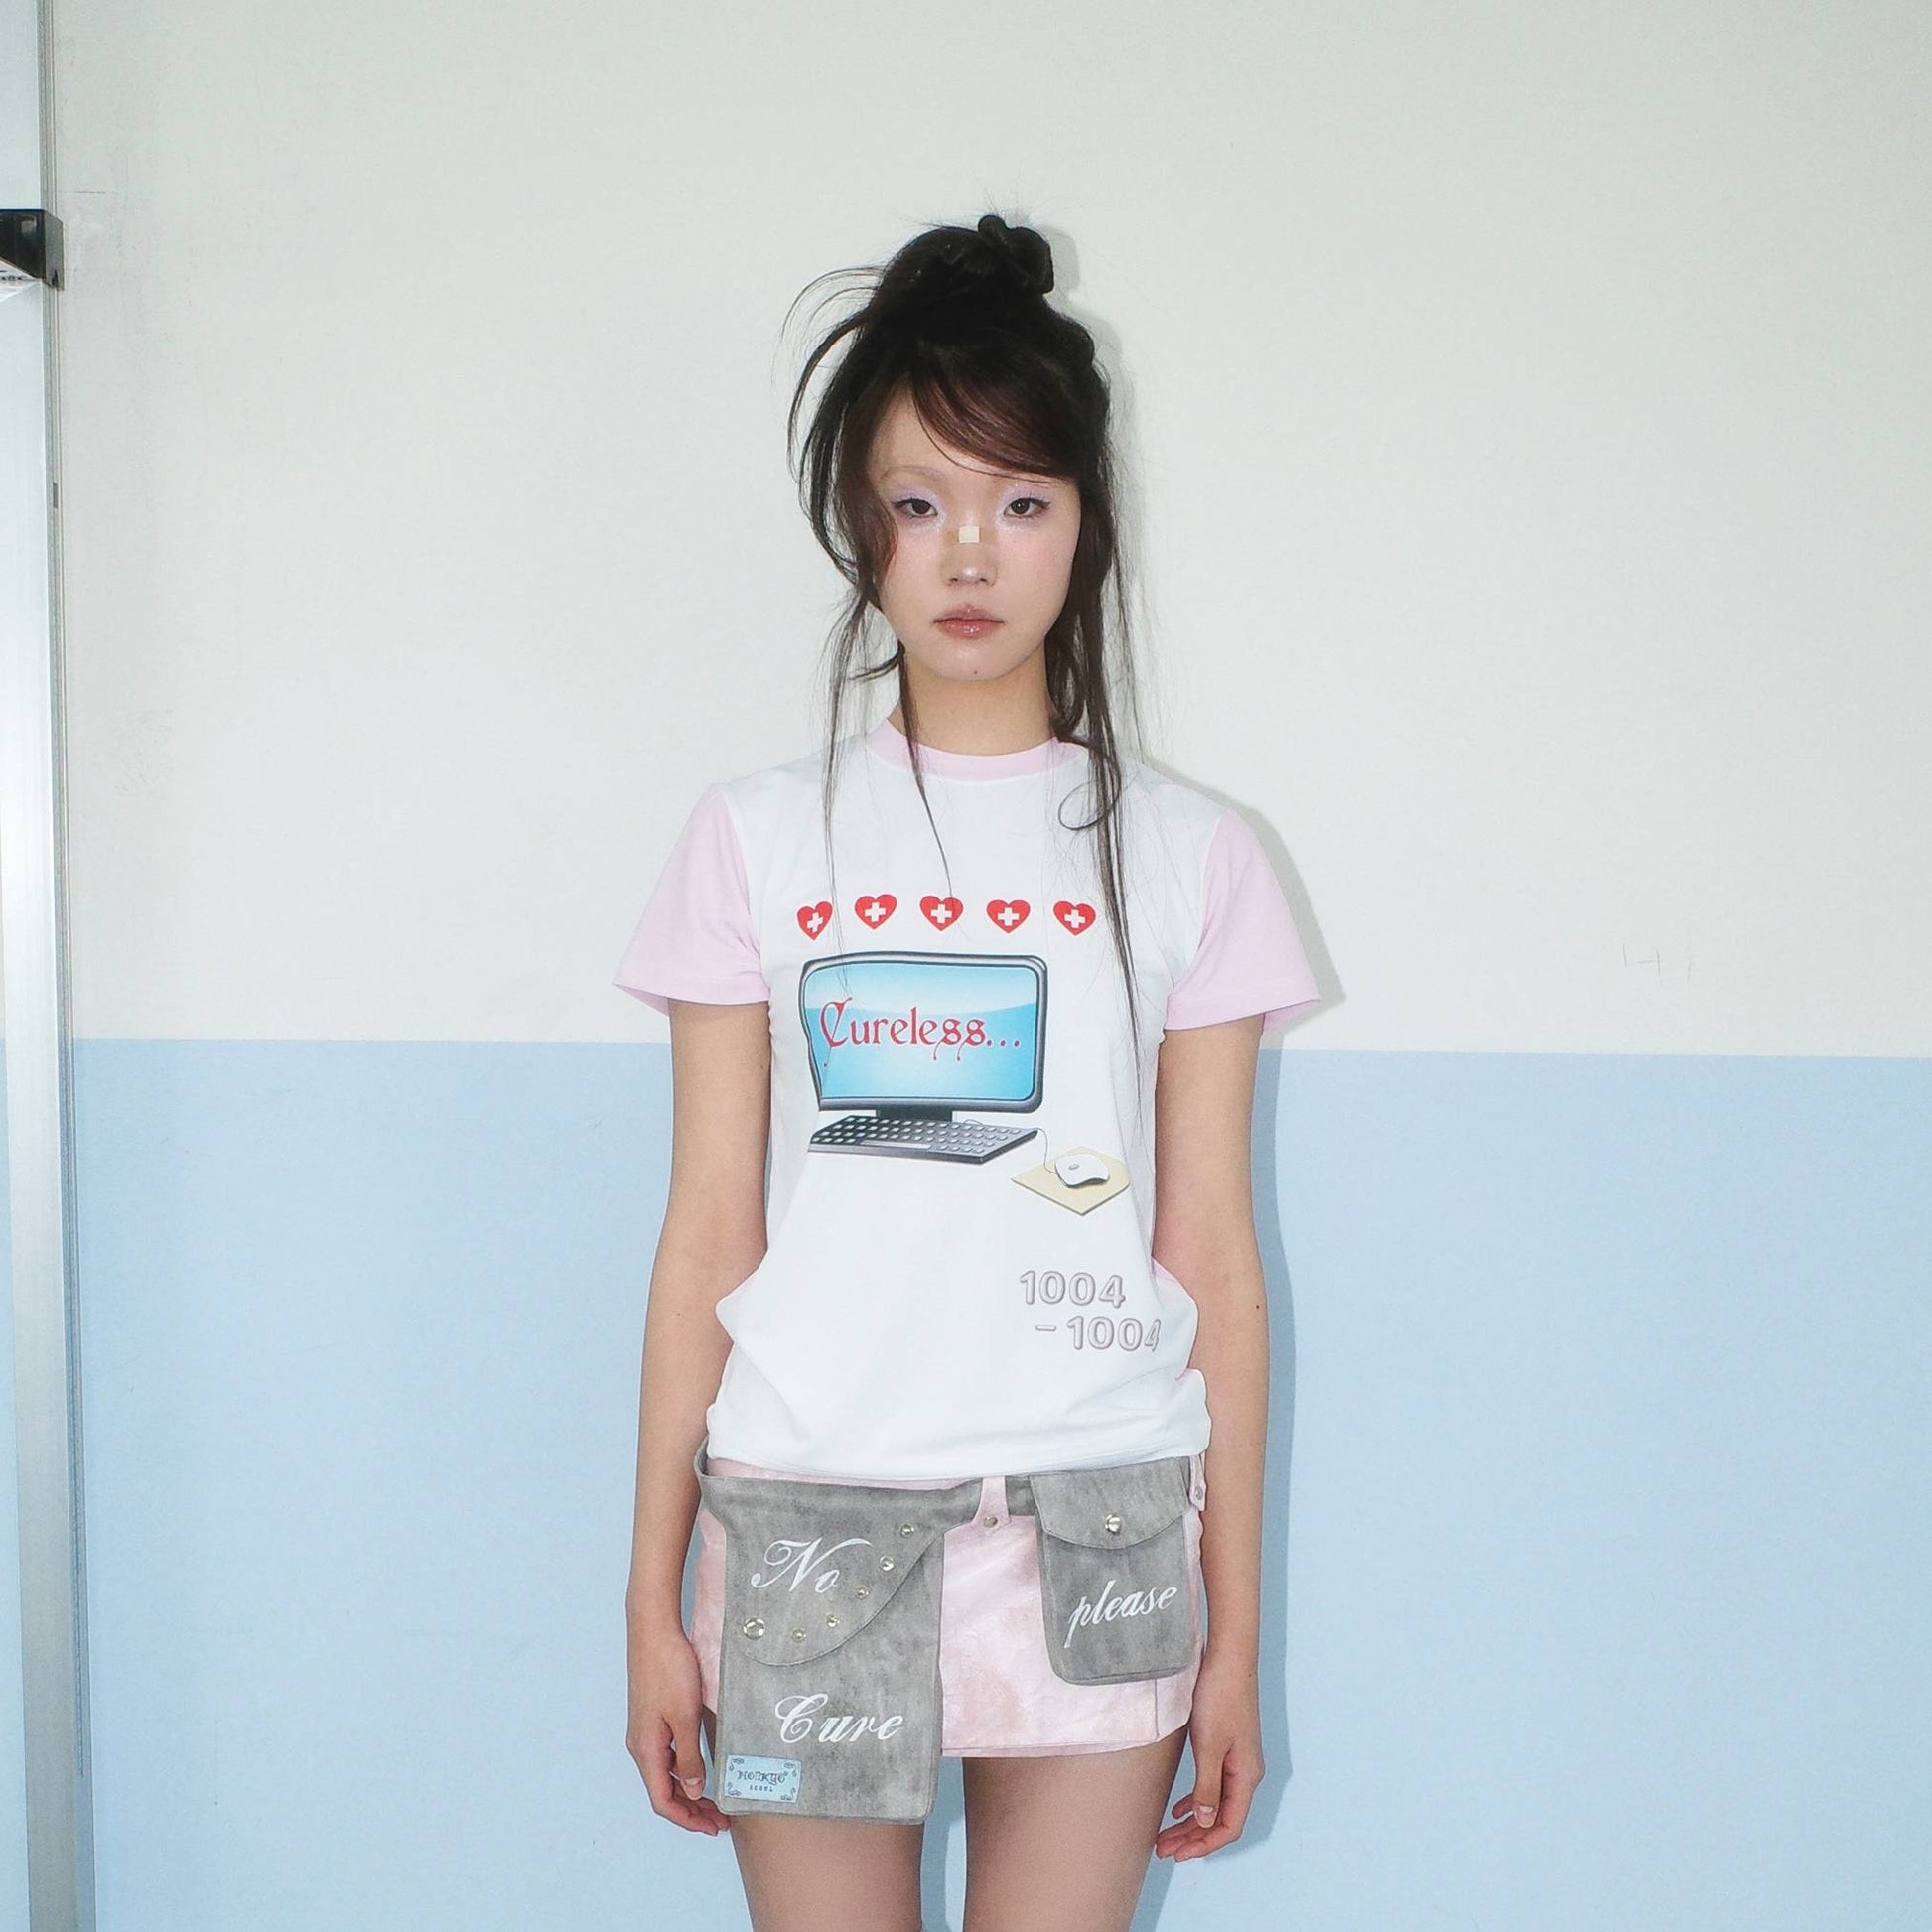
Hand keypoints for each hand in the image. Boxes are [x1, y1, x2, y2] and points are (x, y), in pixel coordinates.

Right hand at [626, 1616, 732, 1835]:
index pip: (663, 1800)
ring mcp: (646, 1732)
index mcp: (647, 1750)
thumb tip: (692, 1791)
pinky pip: (667, 1756)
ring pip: (666, 1774)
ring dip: (688, 1790)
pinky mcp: (653, 1718)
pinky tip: (701, 1767)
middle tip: (719, 1820)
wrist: (654, 1631)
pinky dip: (684, 1769)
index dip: (687, 1819)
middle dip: (690, 1810)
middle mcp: (642, 1745)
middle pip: (664, 1791)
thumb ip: (688, 1757)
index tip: (712, 1827)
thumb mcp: (684, 1717)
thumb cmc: (669, 1670)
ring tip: (714, 1800)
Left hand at [1154, 1648, 1264, 1860]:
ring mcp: (1237, 1760)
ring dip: (1192, 1822)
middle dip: (1193, 1838)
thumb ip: (1207, 1786)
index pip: (1228, 1825)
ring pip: (1215, 1803)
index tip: (1177, 1854)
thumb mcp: (1209, 1745)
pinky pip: (1213, 1786)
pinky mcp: (1227, 1747)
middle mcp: (1246, 1773)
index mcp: (1246, 1776)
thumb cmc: (1220, 1697)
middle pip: (1221, 1818)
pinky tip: (1178, 1808)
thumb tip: (1204, 1823)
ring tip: (1165, 1835)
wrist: (1228, 1658)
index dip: (1203, 1844)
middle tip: (1163, 1849)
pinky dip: (1195, 1800)